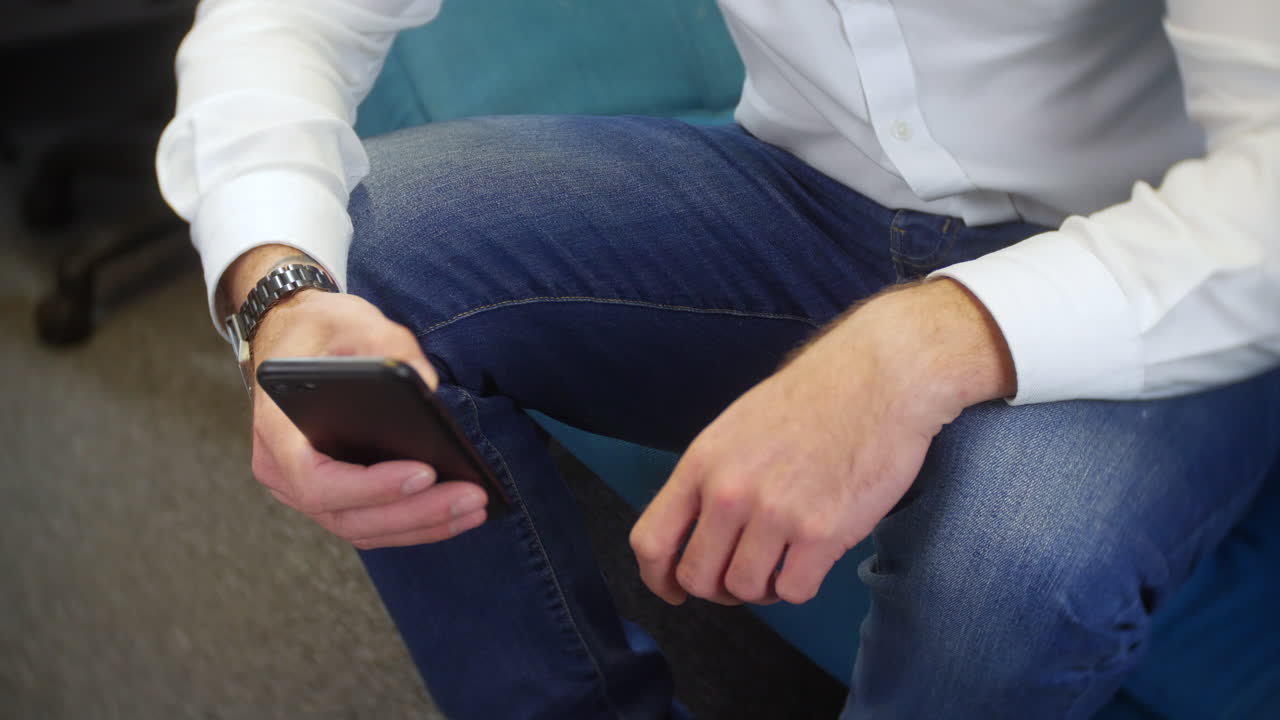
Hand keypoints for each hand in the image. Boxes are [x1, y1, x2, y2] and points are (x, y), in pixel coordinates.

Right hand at [225, 246, 489, 548]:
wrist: (294, 335)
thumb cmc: (320, 329)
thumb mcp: (350, 319)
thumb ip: (386, 343)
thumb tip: (428, 382)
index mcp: (277, 432)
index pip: (318, 482)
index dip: (372, 487)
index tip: (425, 472)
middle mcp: (282, 472)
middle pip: (349, 515)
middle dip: (416, 512)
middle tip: (471, 497)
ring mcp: (304, 490)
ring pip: (363, 528)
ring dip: (423, 525)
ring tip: (475, 508)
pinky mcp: (332, 494)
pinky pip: (371, 522)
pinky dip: (414, 523)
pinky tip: (458, 511)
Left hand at [629, 280, 1014, 604]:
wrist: (878, 378)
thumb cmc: (811, 398)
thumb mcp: (736, 428)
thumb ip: (710, 478)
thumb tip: (695, 532)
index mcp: (702, 462)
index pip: (651, 541)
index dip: (657, 578)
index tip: (673, 590)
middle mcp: (729, 492)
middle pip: (696, 577)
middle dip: (716, 589)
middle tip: (741, 577)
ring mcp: (774, 514)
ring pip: (745, 590)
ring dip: (761, 589)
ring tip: (780, 564)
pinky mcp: (821, 532)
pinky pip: (793, 591)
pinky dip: (798, 587)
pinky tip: (809, 561)